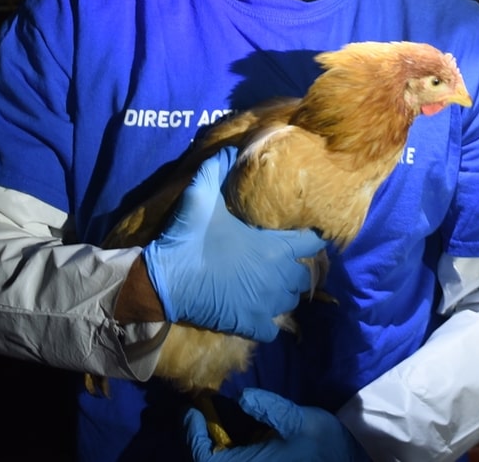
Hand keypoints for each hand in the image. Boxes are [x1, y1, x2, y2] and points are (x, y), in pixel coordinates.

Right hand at [143, 148, 326, 341]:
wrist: (164, 282)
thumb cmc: (189, 239)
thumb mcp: (200, 196)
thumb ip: (217, 170)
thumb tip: (230, 150)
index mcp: (275, 247)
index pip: (313, 241)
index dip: (310, 237)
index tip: (301, 235)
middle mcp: (279, 277)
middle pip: (306, 274)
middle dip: (298, 267)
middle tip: (282, 260)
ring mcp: (267, 304)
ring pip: (292, 301)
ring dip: (284, 293)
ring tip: (270, 284)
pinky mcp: (251, 325)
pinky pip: (273, 329)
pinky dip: (268, 322)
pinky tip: (257, 311)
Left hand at [185, 389, 368, 461]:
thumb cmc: (325, 446)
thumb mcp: (299, 421)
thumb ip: (269, 409)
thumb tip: (242, 397)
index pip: (205, 457)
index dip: (193, 433)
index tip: (193, 409)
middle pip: (210, 461)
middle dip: (200, 437)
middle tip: (201, 410)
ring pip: (223, 460)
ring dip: (214, 444)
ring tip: (214, 416)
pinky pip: (237, 460)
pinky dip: (229, 449)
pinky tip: (235, 430)